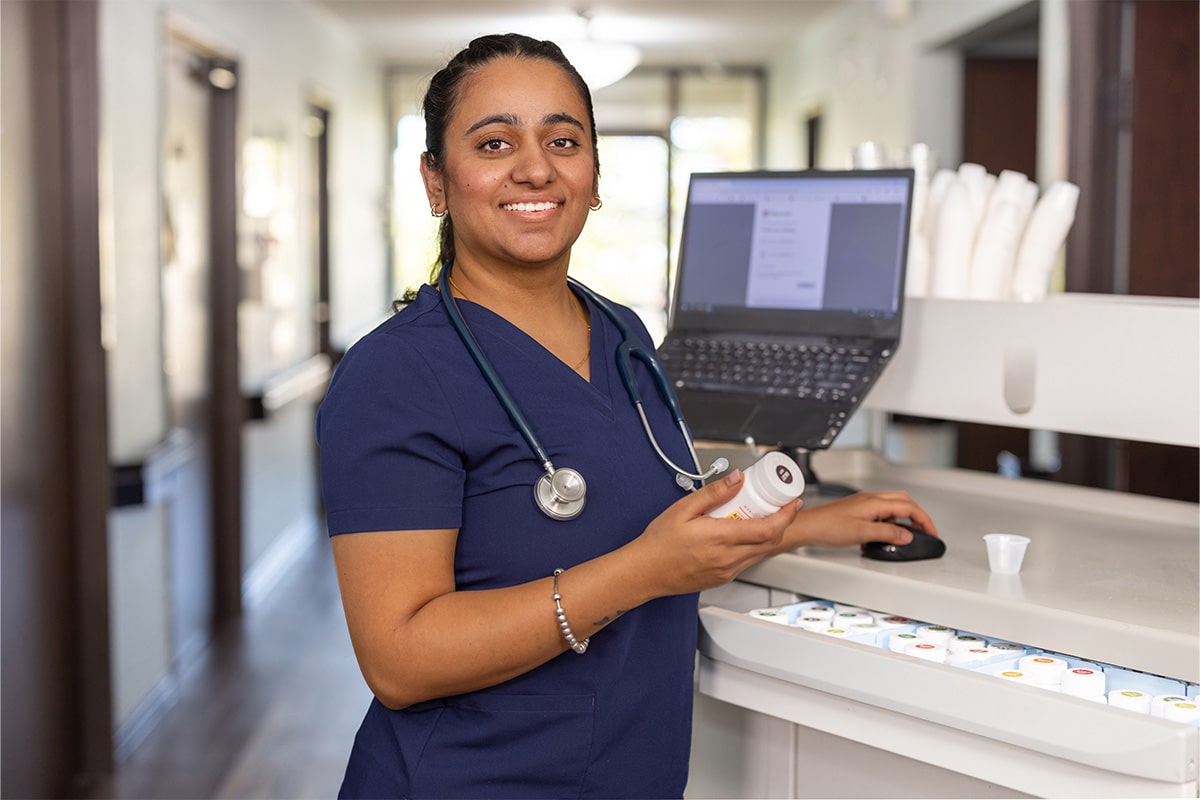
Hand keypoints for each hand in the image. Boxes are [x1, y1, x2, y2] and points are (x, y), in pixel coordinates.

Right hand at [622, 469, 800, 597]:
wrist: (646, 572)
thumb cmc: (660, 543)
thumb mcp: (683, 509)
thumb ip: (713, 493)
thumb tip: (736, 479)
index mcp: (720, 538)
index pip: (768, 529)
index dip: (786, 515)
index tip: (792, 502)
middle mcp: (728, 558)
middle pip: (771, 541)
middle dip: (783, 522)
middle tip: (782, 506)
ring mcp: (727, 571)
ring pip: (761, 552)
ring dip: (769, 534)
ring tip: (762, 516)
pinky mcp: (723, 578)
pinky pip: (748, 561)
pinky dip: (754, 546)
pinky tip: (743, 533)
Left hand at [781, 490, 938, 549]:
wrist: (809, 526)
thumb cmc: (828, 526)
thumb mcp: (863, 533)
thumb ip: (888, 534)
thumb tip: (907, 535)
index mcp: (875, 502)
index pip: (909, 506)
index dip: (924, 519)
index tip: (930, 532)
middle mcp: (871, 498)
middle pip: (904, 501)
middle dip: (918, 515)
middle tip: (925, 531)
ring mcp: (864, 503)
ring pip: (893, 505)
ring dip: (905, 517)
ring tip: (908, 534)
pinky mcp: (858, 509)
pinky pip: (882, 511)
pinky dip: (891, 520)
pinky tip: (887, 533)